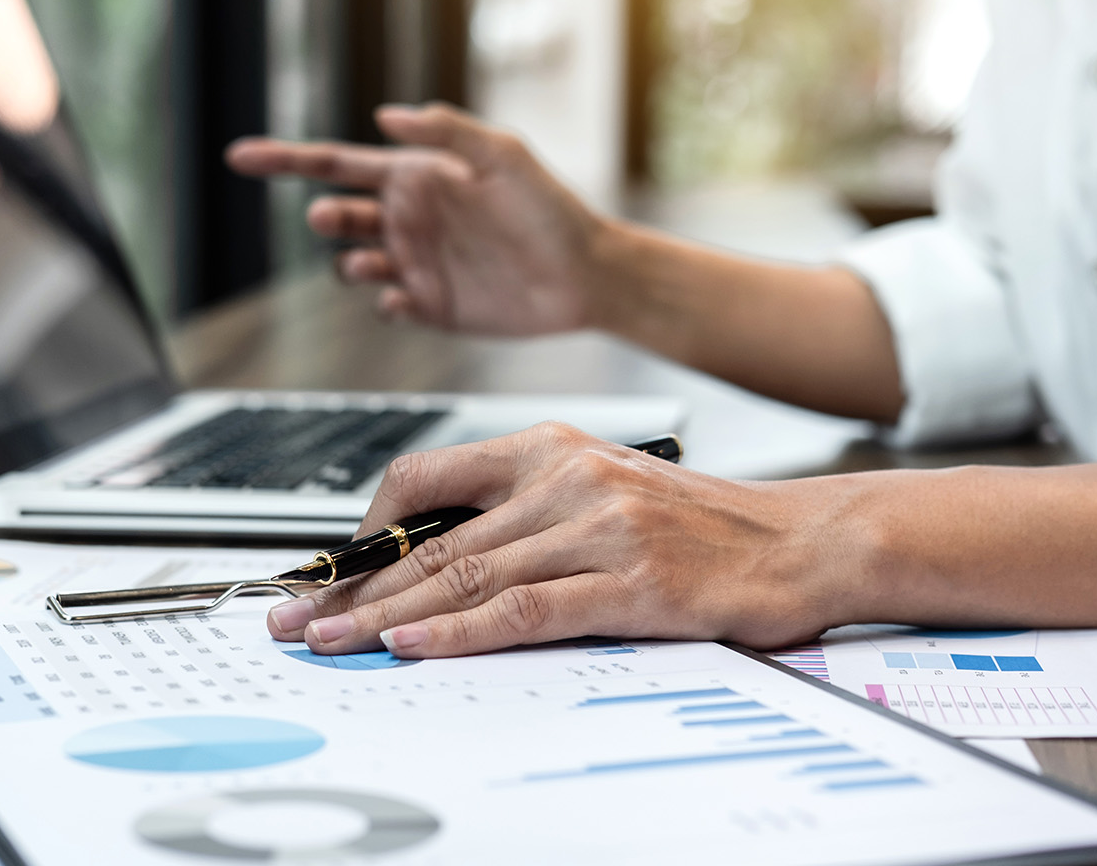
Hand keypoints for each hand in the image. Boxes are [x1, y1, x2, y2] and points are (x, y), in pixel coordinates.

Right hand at [226, 104, 607, 335]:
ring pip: (352, 265)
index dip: (285, 160)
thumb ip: (446, 132)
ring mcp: (415, 264)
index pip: (336, 165)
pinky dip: (384, 302)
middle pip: (336, 217)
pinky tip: (406, 298)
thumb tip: (385, 116)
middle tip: (335, 219)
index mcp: (415, 175)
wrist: (586, 273)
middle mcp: (407, 219)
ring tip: (376, 263)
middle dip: (325, 218)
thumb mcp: (503, 155)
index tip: (239, 157)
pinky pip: (386, 305)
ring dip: (351, 263)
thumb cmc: (550, 207)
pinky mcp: (431, 307)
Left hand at [263, 422, 875, 657]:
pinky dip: (460, 631)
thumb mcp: (603, 493)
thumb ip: (523, 516)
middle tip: (294, 616)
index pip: (427, 477)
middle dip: (352, 585)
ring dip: (384, 616)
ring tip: (330, 642)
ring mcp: (598, 528)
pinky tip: (413, 646)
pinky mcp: (631, 583)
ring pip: (465, 574)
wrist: (802, 540)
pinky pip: (524, 609)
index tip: (328, 571)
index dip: (365, 527)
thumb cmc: (699, 525)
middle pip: (432, 539)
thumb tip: (435, 564)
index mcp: (551, 449)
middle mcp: (566, 478)